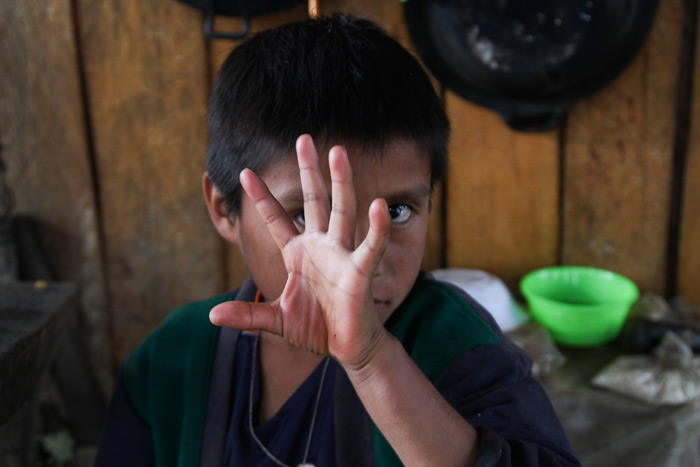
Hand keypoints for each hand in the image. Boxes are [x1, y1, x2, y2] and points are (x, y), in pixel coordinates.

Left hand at [210, 135, 391, 366]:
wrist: (347, 348)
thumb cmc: (315, 328)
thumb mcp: (276, 321)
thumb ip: (248, 316)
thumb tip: (212, 315)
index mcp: (298, 254)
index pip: (277, 219)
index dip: (262, 197)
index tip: (246, 172)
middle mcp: (320, 247)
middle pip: (314, 200)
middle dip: (308, 171)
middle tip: (304, 139)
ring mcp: (341, 255)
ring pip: (341, 210)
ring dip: (340, 181)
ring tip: (337, 151)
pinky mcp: (360, 271)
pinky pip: (370, 246)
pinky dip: (375, 227)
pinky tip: (376, 205)